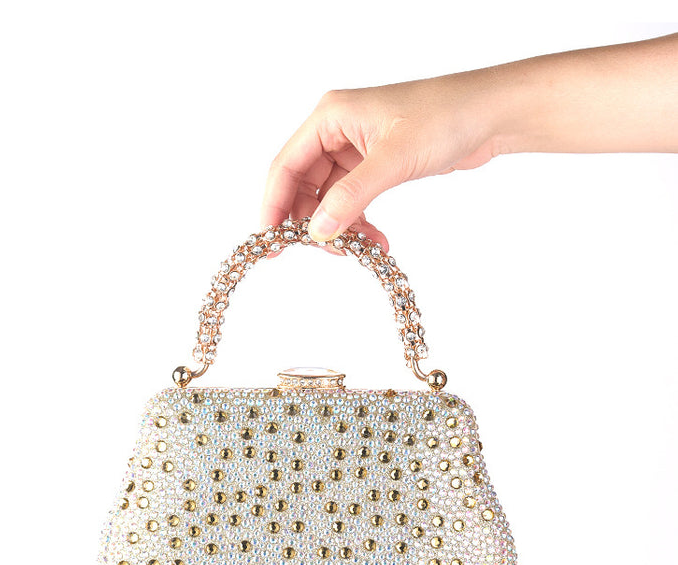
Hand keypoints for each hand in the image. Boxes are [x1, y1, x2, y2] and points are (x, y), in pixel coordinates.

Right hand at [260, 33, 677, 249]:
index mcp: (330, 117)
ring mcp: (356, 150)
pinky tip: (377, 242)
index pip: (286, 166)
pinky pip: (353, 200)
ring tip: (358, 250)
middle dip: (310, 221)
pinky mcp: (376, 165)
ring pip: (329, 197)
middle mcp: (337, 131)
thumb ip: (350, 197)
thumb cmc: (445, 117)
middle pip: (304, 185)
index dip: (274, 205)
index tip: (270, 242)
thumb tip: (318, 231)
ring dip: (339, 227)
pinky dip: (359, 222)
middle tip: (323, 252)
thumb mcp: (391, 160)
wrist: (491, 115)